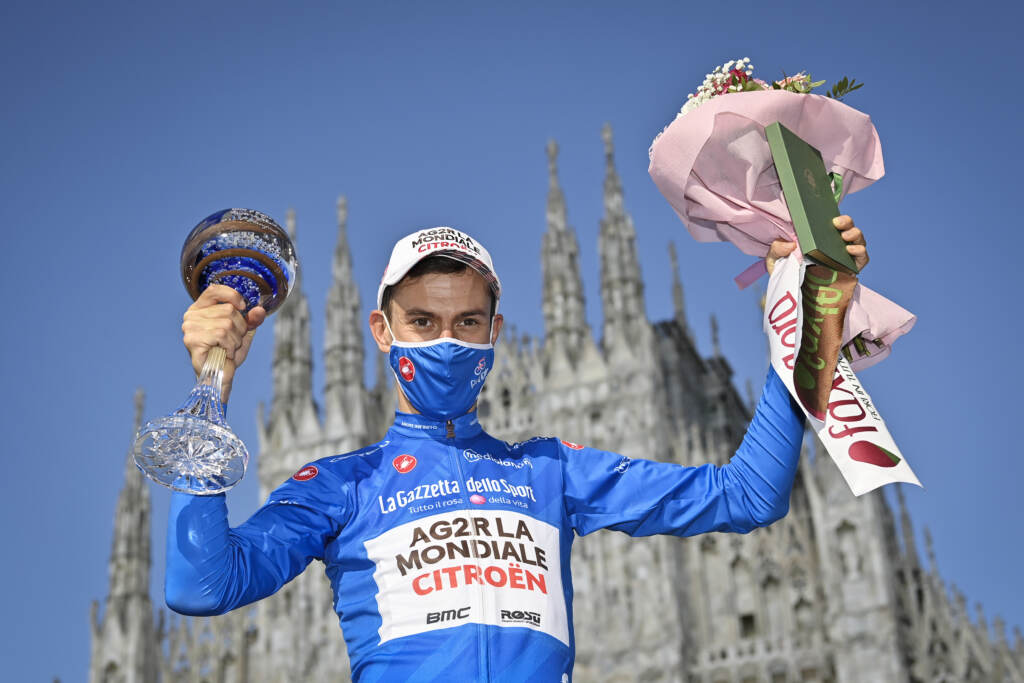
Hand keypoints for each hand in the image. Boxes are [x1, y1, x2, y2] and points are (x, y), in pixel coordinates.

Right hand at [181, 285, 265, 401]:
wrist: (220, 377)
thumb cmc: (227, 353)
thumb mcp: (243, 332)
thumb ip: (252, 319)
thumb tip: (260, 310)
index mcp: (201, 309)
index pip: (215, 289)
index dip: (232, 295)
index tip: (242, 306)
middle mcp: (192, 315)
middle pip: (228, 309)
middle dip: (239, 328)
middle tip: (232, 342)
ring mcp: (190, 327)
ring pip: (227, 323)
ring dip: (235, 340)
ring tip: (228, 349)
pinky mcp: (192, 340)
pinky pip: (221, 334)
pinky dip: (229, 346)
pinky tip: (225, 353)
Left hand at [765, 215, 869, 273]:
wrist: (794, 295)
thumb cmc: (786, 272)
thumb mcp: (775, 259)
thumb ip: (777, 249)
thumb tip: (791, 244)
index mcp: (819, 235)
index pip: (830, 221)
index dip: (833, 214)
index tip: (829, 213)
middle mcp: (835, 242)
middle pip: (847, 227)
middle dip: (846, 221)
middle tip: (837, 223)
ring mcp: (845, 254)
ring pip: (857, 239)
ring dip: (854, 234)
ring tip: (845, 236)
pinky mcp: (853, 267)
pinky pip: (862, 257)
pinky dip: (860, 251)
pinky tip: (851, 250)